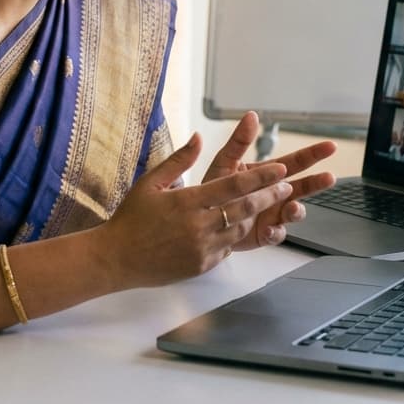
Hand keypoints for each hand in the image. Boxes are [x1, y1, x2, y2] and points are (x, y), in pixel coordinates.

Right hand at [99, 132, 296, 287]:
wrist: (117, 258)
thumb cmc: (131, 217)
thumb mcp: (150, 182)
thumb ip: (178, 160)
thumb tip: (198, 137)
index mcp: (187, 201)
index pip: (233, 186)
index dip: (260, 177)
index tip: (280, 170)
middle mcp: (198, 225)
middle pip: (244, 208)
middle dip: (269, 196)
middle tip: (286, 185)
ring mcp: (202, 248)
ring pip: (239, 229)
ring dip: (255, 216)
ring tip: (268, 203)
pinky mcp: (202, 266)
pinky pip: (227, 249)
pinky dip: (235, 235)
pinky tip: (238, 225)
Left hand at [201, 111, 335, 250]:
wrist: (203, 218)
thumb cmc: (214, 187)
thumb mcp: (225, 161)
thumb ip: (239, 141)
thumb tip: (251, 115)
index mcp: (268, 174)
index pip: (295, 162)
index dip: (313, 154)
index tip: (330, 146)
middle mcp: (275, 193)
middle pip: (303, 187)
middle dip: (317, 182)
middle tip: (329, 177)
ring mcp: (273, 213)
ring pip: (294, 211)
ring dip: (297, 210)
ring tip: (293, 207)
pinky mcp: (264, 233)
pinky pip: (276, 234)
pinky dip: (276, 232)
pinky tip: (270, 229)